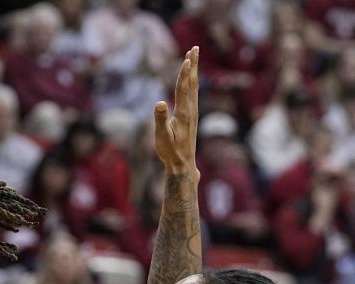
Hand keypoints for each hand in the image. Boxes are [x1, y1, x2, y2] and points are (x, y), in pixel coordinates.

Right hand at [154, 47, 199, 179]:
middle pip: (192, 83)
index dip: (184, 74)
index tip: (187, 59)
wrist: (183, 164)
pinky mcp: (191, 115)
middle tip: (195, 49)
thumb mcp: (162, 137)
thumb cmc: (170, 152)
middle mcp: (191, 110)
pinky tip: (191, 78)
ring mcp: (192, 112)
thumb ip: (160, 120)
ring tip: (194, 57)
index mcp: (183, 113)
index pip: (183, 89)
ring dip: (194, 71)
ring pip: (194, 87)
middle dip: (193, 66)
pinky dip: (192, 82)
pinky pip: (193, 94)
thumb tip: (159, 102)